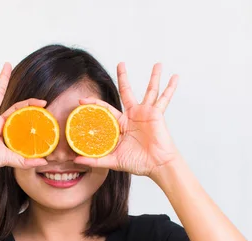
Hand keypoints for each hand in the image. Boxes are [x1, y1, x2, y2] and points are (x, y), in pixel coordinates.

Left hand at [74, 62, 179, 176]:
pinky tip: (175, 77)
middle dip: (123, 77)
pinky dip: (170, 88)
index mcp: (121, 124)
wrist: (156, 165)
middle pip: (126, 91)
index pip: (105, 109)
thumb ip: (95, 160)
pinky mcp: (157, 114)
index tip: (82, 100)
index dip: (94, 104)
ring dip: (154, 77)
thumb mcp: (113, 161)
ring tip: (157, 64)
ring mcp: (146, 113)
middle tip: (121, 63)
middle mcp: (133, 115)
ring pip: (149, 91)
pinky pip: (164, 99)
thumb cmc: (137, 163)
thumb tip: (76, 160)